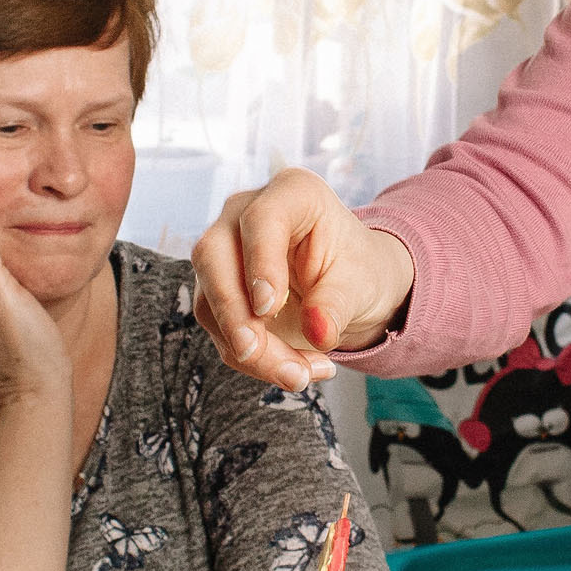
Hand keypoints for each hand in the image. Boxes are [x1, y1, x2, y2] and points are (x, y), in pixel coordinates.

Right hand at [190, 167, 415, 390]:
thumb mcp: (360, 285)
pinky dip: (249, 358)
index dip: (260, 263)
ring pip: (210, 302)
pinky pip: (217, 328)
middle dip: (234, 314)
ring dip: (248, 349)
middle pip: (213, 257)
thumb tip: (318, 331)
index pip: (261, 220)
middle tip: (255, 353)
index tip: (269, 308)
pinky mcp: (213, 290)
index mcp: (291, 193)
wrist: (346, 288)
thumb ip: (337, 304)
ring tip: (297, 376)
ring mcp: (222, 251)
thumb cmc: (356, 272)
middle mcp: (243, 214)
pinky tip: (289, 370)